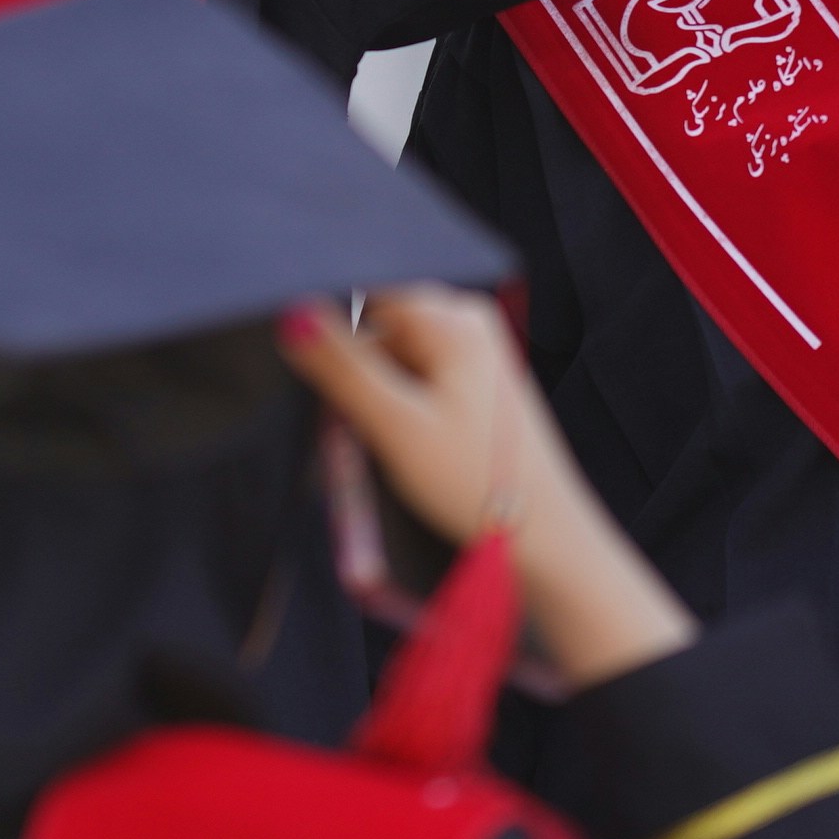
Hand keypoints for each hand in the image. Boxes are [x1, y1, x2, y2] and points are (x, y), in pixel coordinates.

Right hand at [284, 283, 692, 684]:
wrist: (544, 541)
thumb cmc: (479, 487)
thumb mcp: (397, 426)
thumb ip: (342, 368)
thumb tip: (294, 315)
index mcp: (454, 319)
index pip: (365, 297)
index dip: (333, 338)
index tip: (321, 383)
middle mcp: (468, 326)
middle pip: (377, 333)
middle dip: (353, 379)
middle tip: (355, 431)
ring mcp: (474, 359)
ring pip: (391, 365)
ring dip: (372, 404)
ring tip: (385, 450)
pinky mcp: (473, 392)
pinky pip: (414, 388)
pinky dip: (395, 417)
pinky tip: (404, 453)